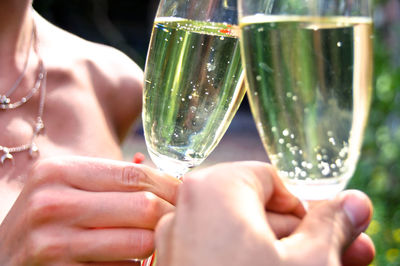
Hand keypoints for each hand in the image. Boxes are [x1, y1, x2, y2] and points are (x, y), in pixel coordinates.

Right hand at [0, 156, 179, 264]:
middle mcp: (52, 204)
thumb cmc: (47, 220)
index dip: (170, 185)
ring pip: (141, 243)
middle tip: (181, 220)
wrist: (3, 259)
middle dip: (170, 215)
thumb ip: (112, 182)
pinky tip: (135, 260)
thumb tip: (173, 181)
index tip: (186, 194)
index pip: (135, 174)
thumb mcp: (67, 189)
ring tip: (161, 239)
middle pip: (144, 206)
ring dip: (158, 243)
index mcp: (58, 172)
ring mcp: (54, 244)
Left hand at [155, 161, 374, 265]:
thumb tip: (353, 202)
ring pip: (242, 238)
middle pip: (258, 212)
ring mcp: (177, 245)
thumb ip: (331, 225)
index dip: (303, 205)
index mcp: (213, 189)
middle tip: (350, 253)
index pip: (267, 179)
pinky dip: (250, 263)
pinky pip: (221, 257)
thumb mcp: (310, 262)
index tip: (328, 230)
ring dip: (285, 252)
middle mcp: (187, 211)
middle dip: (305, 233)